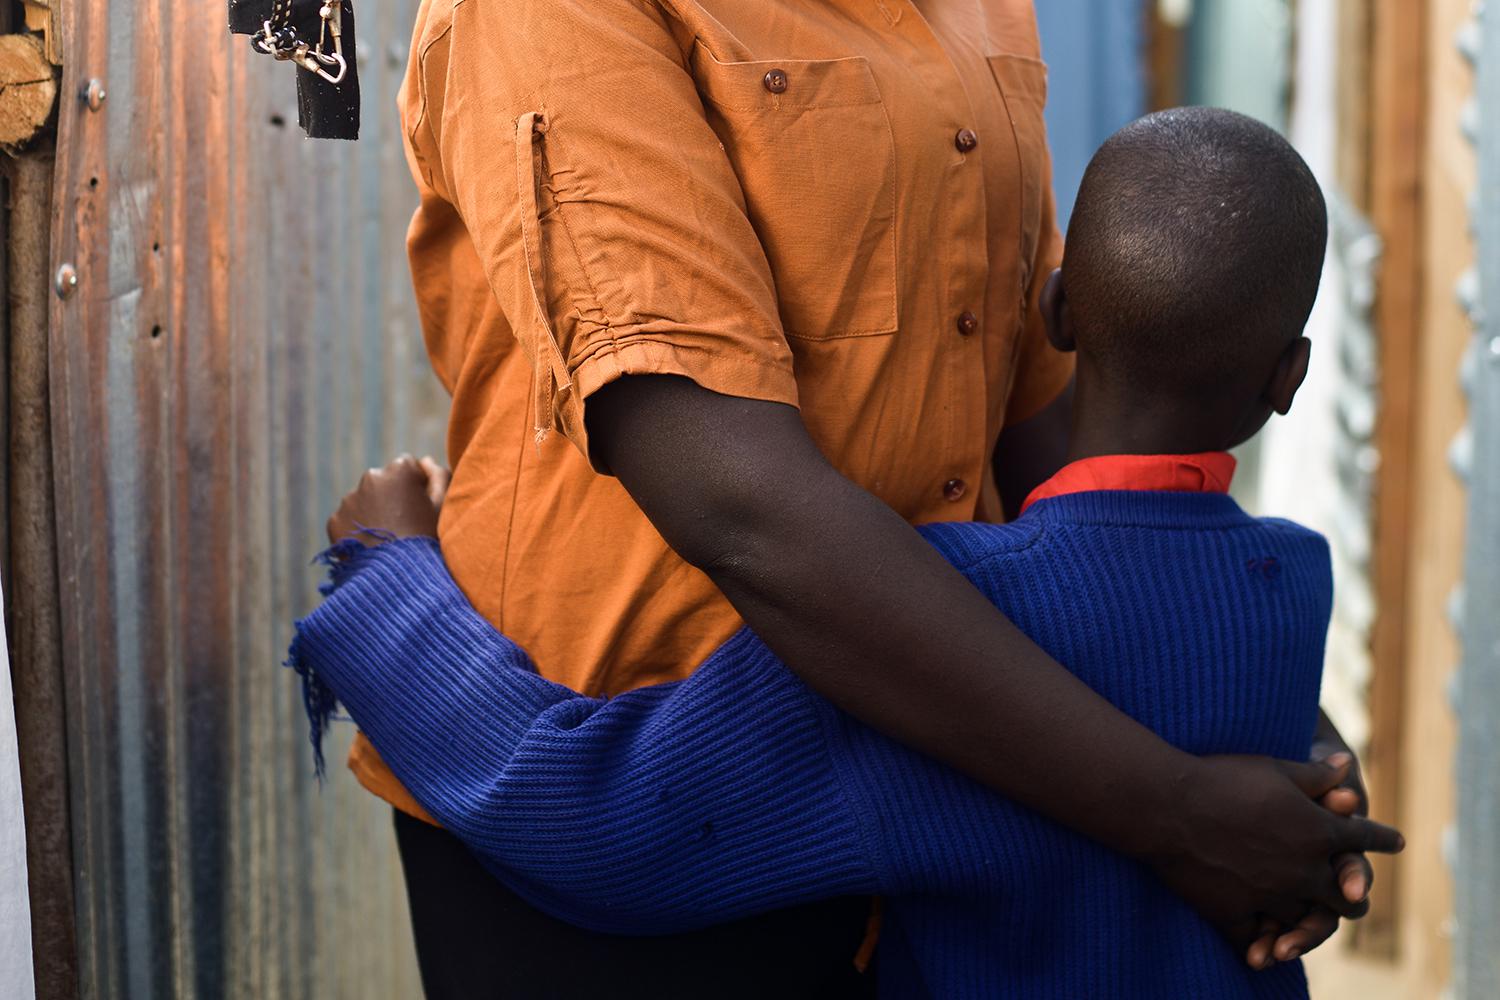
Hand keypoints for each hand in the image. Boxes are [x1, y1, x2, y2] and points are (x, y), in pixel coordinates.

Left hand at [325, 455, 450, 546]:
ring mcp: (350, 499)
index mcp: (400, 469)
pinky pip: (349, 521)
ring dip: (373, 513)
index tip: (422, 509)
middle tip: (403, 526)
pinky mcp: (335, 520)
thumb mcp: (443, 507)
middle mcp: (371, 477)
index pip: (409, 468)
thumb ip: (439, 477)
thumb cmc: (428, 540)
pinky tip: (372, 547)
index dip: (417, 488)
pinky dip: (358, 530)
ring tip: (388, 540)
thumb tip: (426, 460)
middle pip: (383, 483)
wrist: (398, 577)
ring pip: (364, 501)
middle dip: (391, 497)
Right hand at [1245, 722, 1374, 967]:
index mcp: (1319, 831)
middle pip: (1344, 894)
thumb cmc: (1221, 777)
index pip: (1363, 837)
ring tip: (1311, 923)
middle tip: (1354, 894)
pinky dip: (1261, 943)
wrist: (1167, 805)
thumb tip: (1347, 764)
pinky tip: (1262, 948)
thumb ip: (1316, 774)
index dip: (1381, 838)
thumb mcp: (1275, 767)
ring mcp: (1271, 895)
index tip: (1396, 841)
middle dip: (1352, 891)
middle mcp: (1304, 870)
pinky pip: (1255, 937)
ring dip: (1310, 919)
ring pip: (1306, 919)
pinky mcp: (1235, 913)